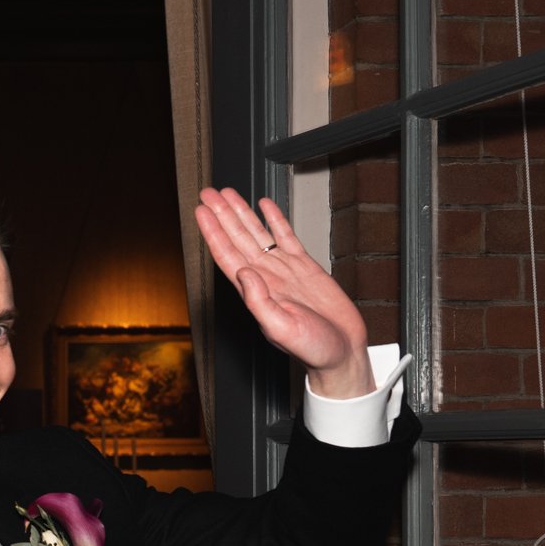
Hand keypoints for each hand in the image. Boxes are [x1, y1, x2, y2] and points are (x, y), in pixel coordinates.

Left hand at [194, 187, 372, 398]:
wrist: (342, 352)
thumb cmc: (313, 349)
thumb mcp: (281, 329)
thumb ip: (259, 302)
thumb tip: (243, 274)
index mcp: (256, 292)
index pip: (227, 255)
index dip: (213, 232)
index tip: (202, 212)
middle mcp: (266, 278)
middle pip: (238, 238)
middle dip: (222, 215)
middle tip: (208, 193)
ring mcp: (284, 271)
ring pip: (258, 234)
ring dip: (242, 214)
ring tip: (228, 194)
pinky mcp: (305, 267)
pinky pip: (286, 238)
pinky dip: (275, 220)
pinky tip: (265, 206)